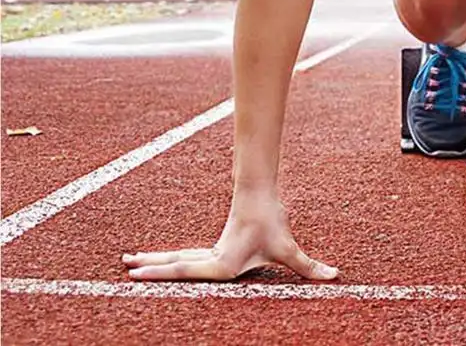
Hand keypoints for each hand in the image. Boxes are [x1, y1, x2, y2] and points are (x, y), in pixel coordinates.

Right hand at [122, 190, 337, 280]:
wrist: (261, 195)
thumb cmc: (272, 223)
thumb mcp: (290, 249)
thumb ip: (310, 266)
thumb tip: (336, 276)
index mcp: (222, 264)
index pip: (186, 270)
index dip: (160, 273)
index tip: (136, 273)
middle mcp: (211, 260)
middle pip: (175, 264)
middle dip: (149, 269)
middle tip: (123, 268)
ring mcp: (208, 254)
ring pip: (176, 260)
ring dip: (153, 263)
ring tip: (127, 263)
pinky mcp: (211, 251)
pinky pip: (183, 259)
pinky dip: (165, 262)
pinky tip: (151, 263)